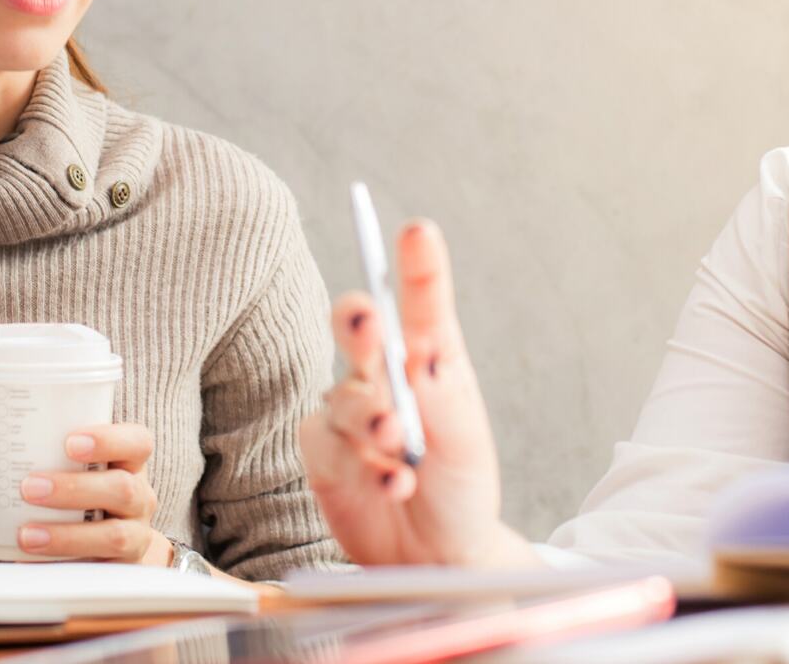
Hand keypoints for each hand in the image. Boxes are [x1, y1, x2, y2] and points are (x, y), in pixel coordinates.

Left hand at [0, 423, 170, 564]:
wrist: (113, 550)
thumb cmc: (77, 498)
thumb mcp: (54, 475)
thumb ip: (2, 475)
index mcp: (126, 462)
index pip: (137, 441)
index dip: (110, 438)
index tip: (70, 441)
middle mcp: (139, 497)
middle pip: (124, 488)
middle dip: (75, 488)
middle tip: (29, 487)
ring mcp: (135, 537)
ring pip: (115, 535)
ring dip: (67, 535)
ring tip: (25, 534)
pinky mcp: (120, 573)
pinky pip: (99, 573)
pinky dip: (62, 568)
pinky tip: (30, 565)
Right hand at [299, 220, 537, 567]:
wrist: (435, 556)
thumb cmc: (458, 488)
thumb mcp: (466, 442)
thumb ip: (442, 397)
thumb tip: (421, 351)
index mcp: (428, 359)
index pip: (421, 305)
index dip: (417, 266)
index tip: (417, 232)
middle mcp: (382, 374)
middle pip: (357, 327)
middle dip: (359, 322)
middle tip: (370, 325)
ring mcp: (347, 410)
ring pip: (343, 396)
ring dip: (371, 419)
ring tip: (398, 447)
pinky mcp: (321, 450)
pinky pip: (329, 445)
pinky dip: (363, 465)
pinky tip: (391, 482)